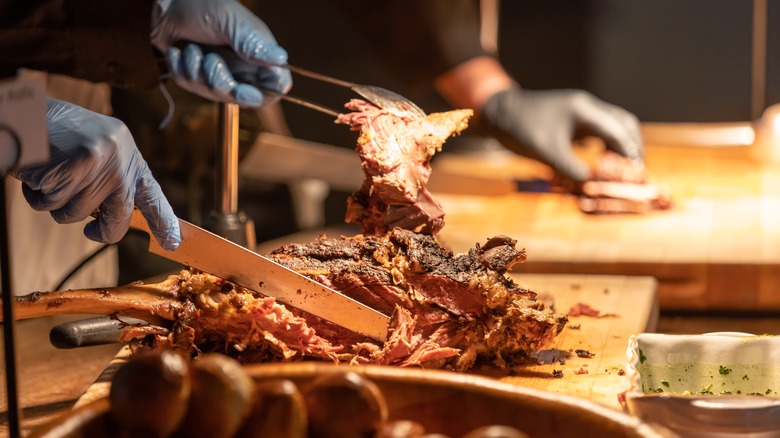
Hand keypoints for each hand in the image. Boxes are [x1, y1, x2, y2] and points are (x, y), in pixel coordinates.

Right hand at [15, 99, 180, 249]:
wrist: (26, 107)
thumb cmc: (58, 134)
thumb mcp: (96, 153)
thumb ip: (108, 180)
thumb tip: (115, 220)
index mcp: (129, 157)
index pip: (151, 195)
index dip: (163, 222)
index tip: (173, 244)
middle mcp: (121, 160)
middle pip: (118, 219)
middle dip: (102, 232)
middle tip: (92, 232)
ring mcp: (100, 164)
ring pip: (73, 214)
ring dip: (53, 201)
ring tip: (47, 173)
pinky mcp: (75, 167)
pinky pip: (49, 201)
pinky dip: (34, 191)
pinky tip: (35, 168)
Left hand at [151, 0, 291, 106]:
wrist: (168, 5)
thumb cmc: (203, 5)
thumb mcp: (231, 21)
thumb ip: (253, 43)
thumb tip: (281, 58)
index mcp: (259, 54)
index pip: (276, 85)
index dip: (265, 93)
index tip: (243, 89)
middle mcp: (244, 68)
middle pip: (244, 98)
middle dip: (222, 83)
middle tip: (211, 60)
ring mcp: (221, 75)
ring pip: (216, 95)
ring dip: (198, 72)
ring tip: (193, 48)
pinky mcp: (199, 78)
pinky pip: (192, 88)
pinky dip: (183, 70)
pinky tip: (181, 52)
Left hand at [479, 87, 642, 180]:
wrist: (499, 113)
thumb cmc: (520, 128)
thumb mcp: (545, 151)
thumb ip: (569, 168)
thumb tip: (592, 186)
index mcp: (584, 109)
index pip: (618, 130)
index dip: (630, 153)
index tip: (636, 174)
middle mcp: (586, 108)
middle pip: (623, 124)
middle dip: (632, 147)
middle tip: (635, 173)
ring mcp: (580, 113)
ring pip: (612, 127)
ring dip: (620, 147)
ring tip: (623, 170)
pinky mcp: (571, 121)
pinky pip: (597, 132)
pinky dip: (605, 146)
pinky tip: (603, 162)